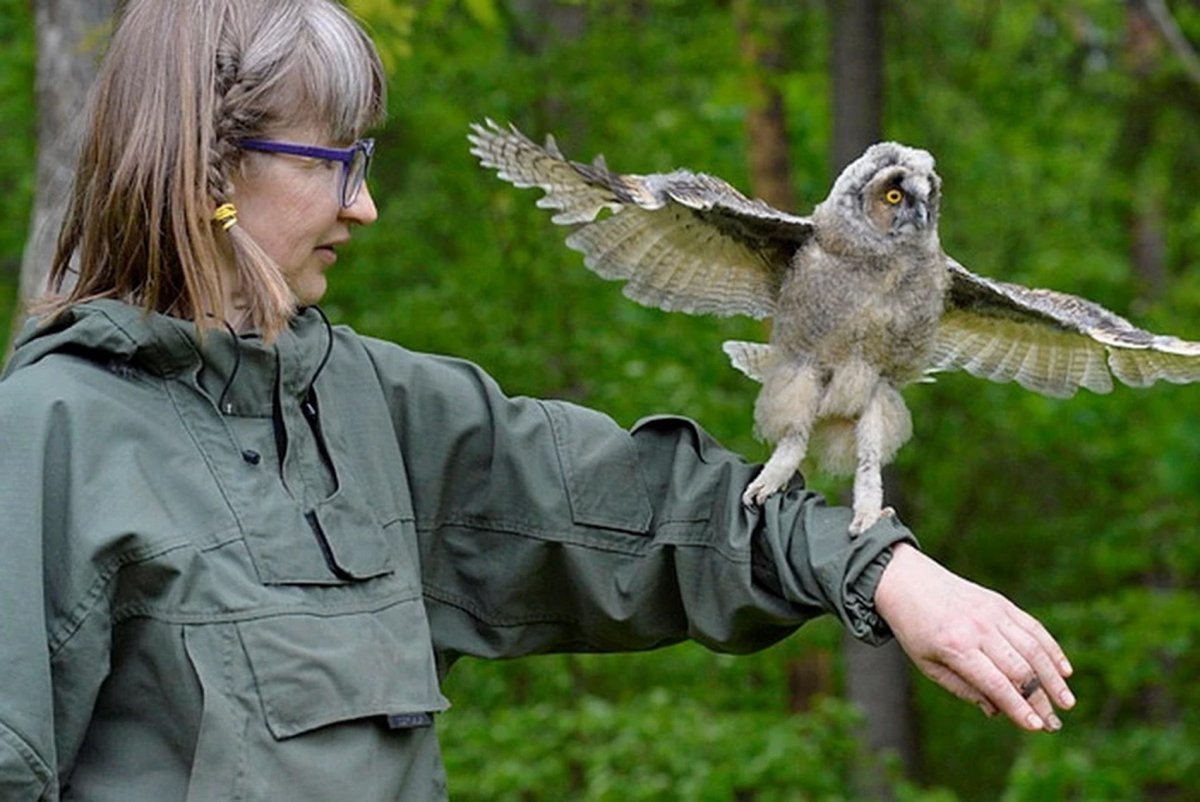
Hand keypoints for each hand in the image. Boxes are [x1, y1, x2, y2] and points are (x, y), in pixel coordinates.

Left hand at [874, 543, 1075, 731]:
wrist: (906, 580)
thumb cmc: (914, 628)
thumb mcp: (927, 664)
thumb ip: (962, 688)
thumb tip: (997, 711)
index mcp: (955, 646)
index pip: (995, 683)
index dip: (1018, 707)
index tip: (1036, 727)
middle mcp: (978, 628)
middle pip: (1020, 669)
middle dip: (1040, 700)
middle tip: (1054, 724)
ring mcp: (992, 612)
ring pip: (1033, 648)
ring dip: (1054, 678)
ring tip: (1067, 702)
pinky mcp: (1001, 602)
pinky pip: (1033, 627)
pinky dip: (1051, 649)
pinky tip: (1064, 670)